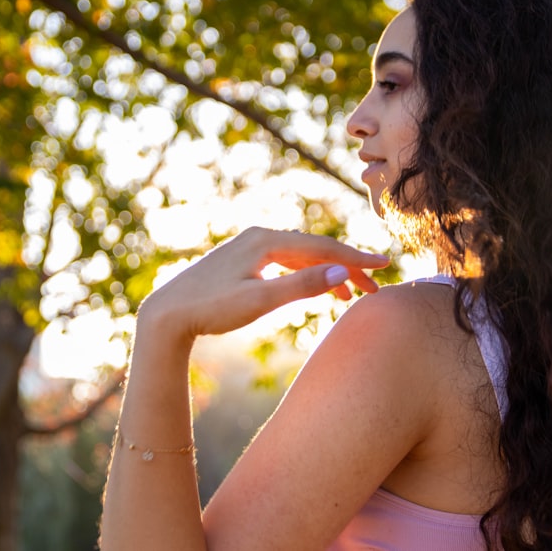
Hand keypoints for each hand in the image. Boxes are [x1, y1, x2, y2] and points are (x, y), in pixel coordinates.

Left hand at [137, 227, 389, 338]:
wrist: (166, 315)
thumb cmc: (211, 310)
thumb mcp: (260, 301)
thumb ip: (301, 285)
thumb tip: (339, 269)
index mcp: (266, 241)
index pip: (322, 247)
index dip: (356, 258)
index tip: (385, 266)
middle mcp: (259, 236)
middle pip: (314, 249)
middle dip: (346, 267)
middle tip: (373, 288)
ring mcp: (249, 247)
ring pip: (300, 256)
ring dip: (326, 272)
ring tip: (349, 295)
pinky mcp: (241, 261)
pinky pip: (285, 262)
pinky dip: (305, 273)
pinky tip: (313, 286)